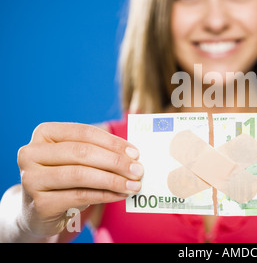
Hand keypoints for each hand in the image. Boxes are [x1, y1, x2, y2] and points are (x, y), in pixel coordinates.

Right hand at [17, 122, 142, 236]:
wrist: (39, 210)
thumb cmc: (65, 177)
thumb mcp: (78, 159)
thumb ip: (100, 151)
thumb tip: (133, 156)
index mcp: (44, 133)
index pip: (84, 133)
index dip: (112, 142)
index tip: (135, 153)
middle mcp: (31, 153)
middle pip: (82, 153)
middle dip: (115, 161)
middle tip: (138, 170)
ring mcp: (31, 179)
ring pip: (80, 175)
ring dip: (113, 180)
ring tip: (134, 185)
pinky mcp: (40, 204)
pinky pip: (80, 196)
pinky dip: (105, 195)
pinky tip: (121, 195)